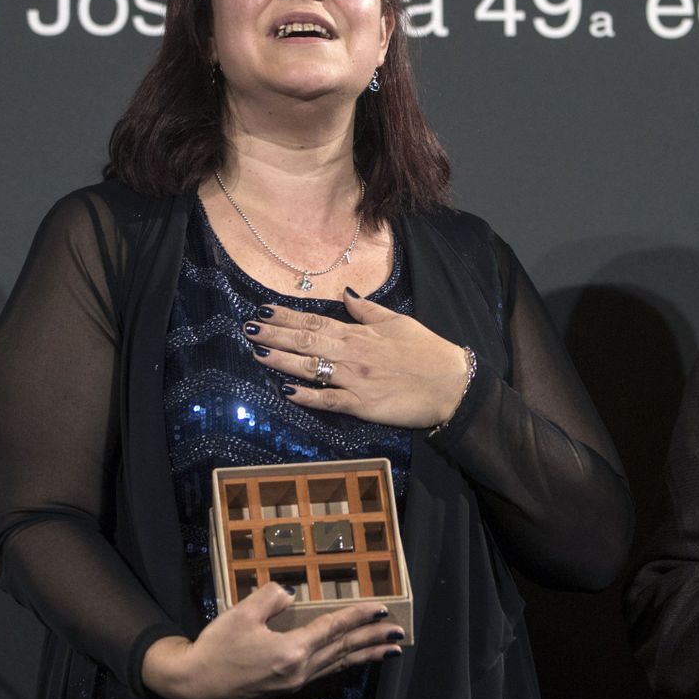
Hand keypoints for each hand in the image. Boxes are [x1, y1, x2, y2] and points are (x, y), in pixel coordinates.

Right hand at [141, 583, 403, 698]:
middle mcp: (300, 670)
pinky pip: (325, 672)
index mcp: (292, 651)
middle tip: (399, 632)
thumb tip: (293, 595)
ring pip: (338, 664)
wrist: (193, 685)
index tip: (383, 609)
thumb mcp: (242, 614)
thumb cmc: (216, 647)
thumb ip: (272, 599)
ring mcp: (293, 682)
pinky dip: (344, 664)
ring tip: (389, 650)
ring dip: (365, 655)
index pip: (334, 629)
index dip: (359, 617)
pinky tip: (352, 662)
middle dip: (373, 639)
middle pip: (344, 650)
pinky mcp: (285, 687)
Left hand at [243, 292, 469, 427]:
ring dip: (281, 360)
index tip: (264, 310)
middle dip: (274, 335)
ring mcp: (355, 380)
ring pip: (311, 368)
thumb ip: (368, 310)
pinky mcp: (362, 405)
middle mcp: (352, 354)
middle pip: (306, 341)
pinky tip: (285, 391)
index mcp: (360, 333)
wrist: (452, 385)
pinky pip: (329, 400)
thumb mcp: (398, 322)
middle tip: (247, 328)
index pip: (316, 321)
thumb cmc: (428, 352)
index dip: (288, 317)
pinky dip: (307, 396)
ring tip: (257, 353)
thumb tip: (345, 293)